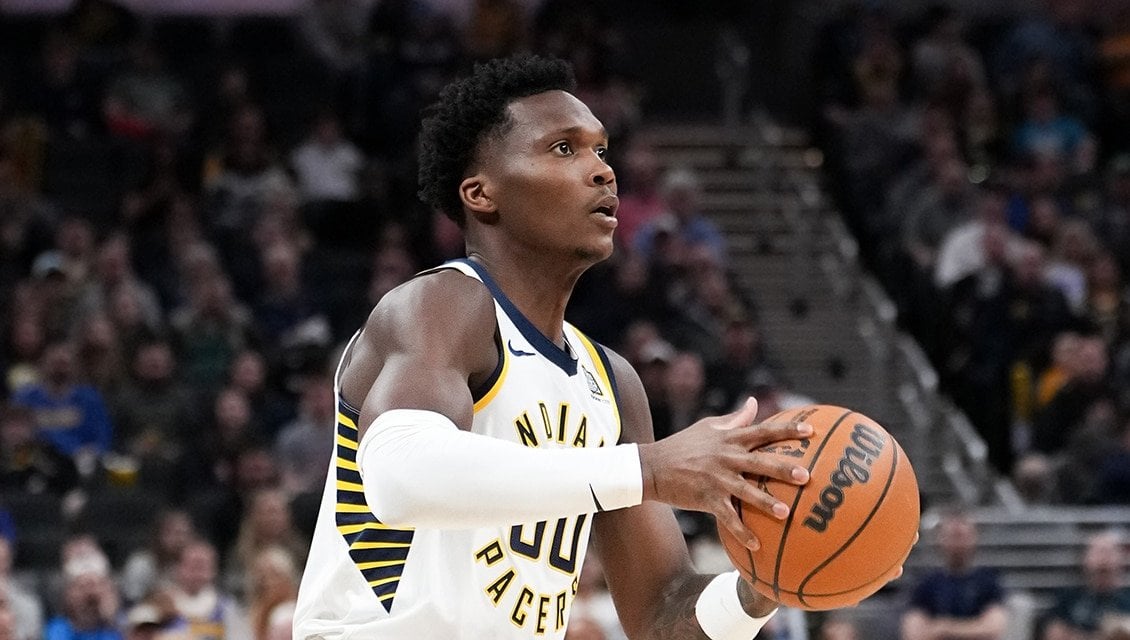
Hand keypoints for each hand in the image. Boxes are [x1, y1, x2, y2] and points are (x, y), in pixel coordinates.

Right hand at [637, 398, 811, 549]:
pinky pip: (727, 517)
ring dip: (766, 503)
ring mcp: (716, 479)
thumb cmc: (682, 445)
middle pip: (759, 462)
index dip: (787, 430)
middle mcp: (725, 457)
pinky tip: (757, 545)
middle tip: (807, 475)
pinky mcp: (706, 498)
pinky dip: (741, 531)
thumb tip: (755, 402)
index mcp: (728, 438)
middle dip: (783, 469)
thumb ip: (735, 418)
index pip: (763, 431)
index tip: (811, 431)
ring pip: (746, 491)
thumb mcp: (708, 426)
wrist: (651, 466)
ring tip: (786, 512)